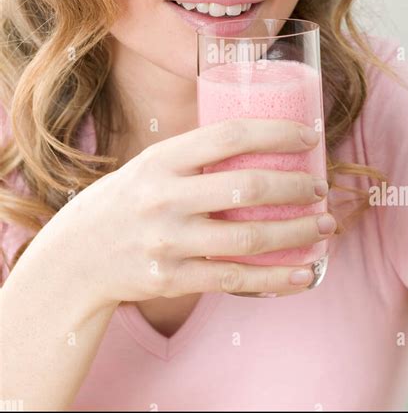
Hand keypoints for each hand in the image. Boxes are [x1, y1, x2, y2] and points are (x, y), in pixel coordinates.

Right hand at [61, 118, 333, 306]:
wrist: (78, 256)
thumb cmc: (128, 200)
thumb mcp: (151, 165)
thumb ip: (197, 157)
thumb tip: (264, 142)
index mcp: (161, 160)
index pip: (228, 135)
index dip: (276, 133)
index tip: (309, 136)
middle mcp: (163, 198)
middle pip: (247, 188)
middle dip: (296, 187)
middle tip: (320, 187)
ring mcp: (167, 242)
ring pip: (249, 238)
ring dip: (298, 232)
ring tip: (325, 225)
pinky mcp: (171, 279)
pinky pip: (235, 280)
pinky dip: (277, 279)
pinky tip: (305, 274)